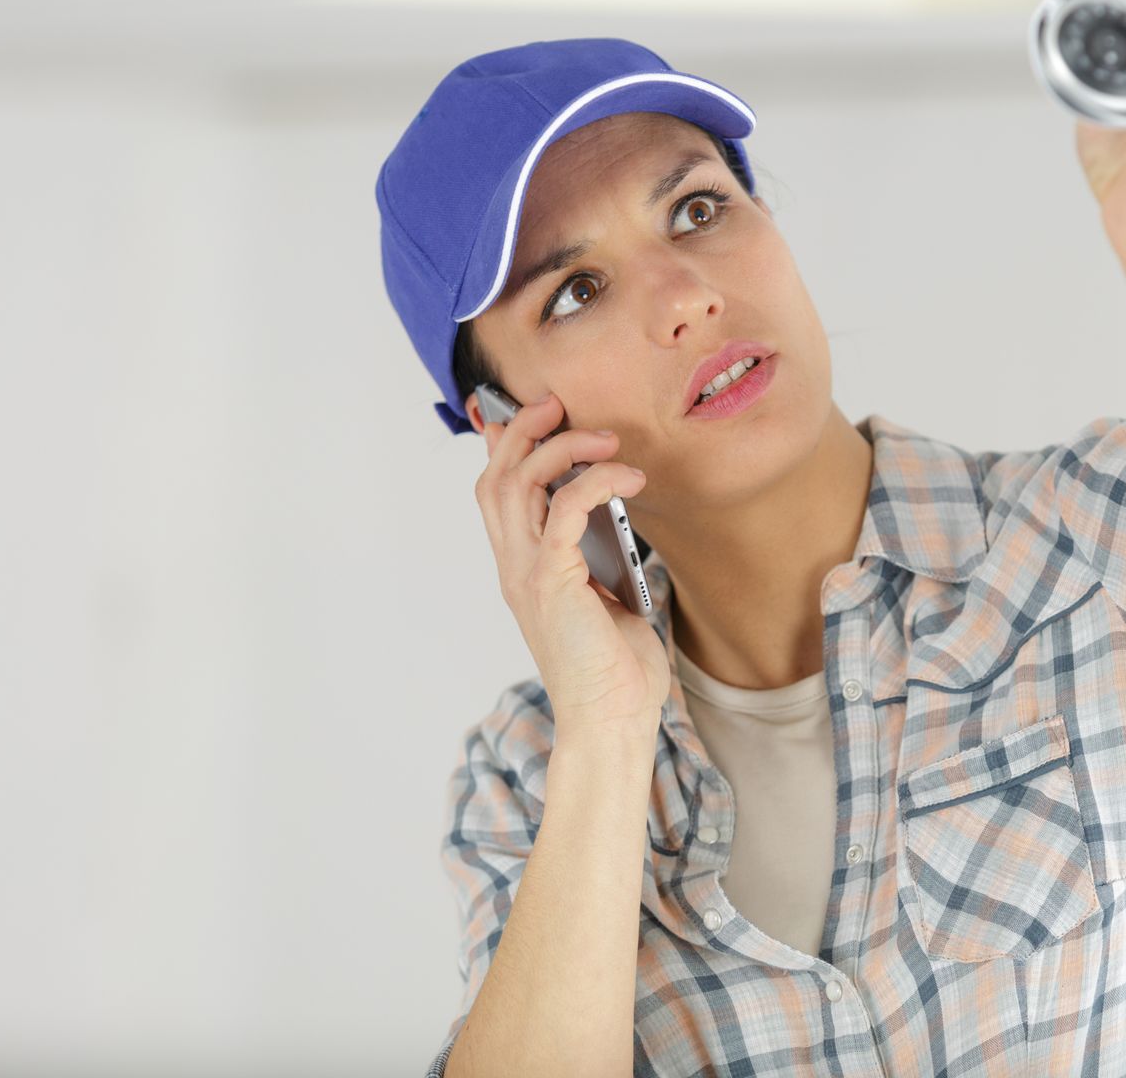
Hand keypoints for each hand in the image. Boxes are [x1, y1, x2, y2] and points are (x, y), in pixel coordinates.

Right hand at [474, 394, 668, 742]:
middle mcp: (515, 567)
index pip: (497, 494)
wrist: (612, 720)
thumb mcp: (607, 594)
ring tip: (603, 437)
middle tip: (559, 405)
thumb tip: (617, 507)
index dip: (505, 446)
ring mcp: (529, 575)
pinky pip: (564, 512)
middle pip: (498, 478)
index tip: (533, 411)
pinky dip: (594, 482)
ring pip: (519, 486)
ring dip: (560, 449)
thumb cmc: (616, 666)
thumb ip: (598, 551)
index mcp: (523, 568)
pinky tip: (628, 477)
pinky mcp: (553, 584)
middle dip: (523, 431)